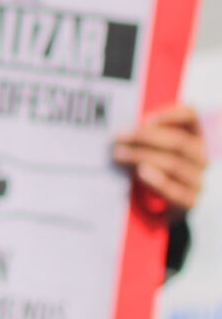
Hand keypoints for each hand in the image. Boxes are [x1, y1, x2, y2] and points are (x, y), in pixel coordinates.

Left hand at [114, 103, 204, 217]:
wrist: (160, 204)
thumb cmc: (152, 167)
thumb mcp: (149, 148)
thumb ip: (143, 135)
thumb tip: (123, 128)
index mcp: (193, 137)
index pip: (191, 117)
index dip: (171, 115)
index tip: (144, 119)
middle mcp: (200, 157)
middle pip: (179, 142)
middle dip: (145, 138)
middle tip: (118, 138)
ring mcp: (197, 180)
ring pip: (174, 164)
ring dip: (143, 157)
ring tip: (119, 155)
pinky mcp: (190, 200)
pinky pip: (177, 192)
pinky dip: (158, 182)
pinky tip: (141, 173)